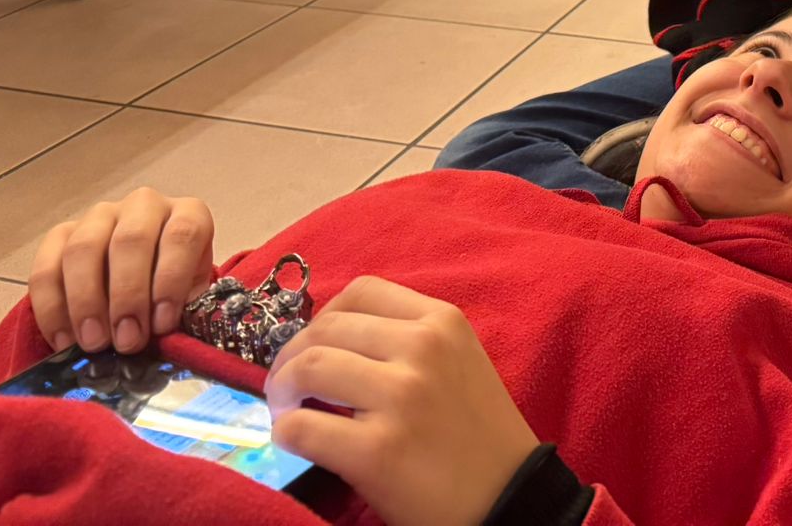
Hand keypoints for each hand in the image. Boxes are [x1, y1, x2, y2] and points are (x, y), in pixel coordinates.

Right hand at [27, 188, 214, 355]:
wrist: (142, 285)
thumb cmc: (173, 293)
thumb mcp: (190, 298)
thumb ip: (184, 310)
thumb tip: (167, 337)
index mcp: (187, 214)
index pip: (182, 235)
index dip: (172, 279)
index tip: (162, 324)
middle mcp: (143, 206)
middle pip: (131, 240)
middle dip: (127, 296)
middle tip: (126, 341)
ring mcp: (99, 217)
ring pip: (84, 248)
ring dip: (86, 301)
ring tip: (94, 343)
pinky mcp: (61, 235)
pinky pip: (46, 266)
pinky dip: (51, 307)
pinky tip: (63, 340)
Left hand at [267, 276, 540, 525]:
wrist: (510, 499)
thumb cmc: (478, 434)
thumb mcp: (457, 362)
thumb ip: (406, 341)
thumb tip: (327, 343)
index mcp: (443, 321)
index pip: (360, 291)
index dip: (323, 318)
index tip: (316, 347)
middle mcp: (422, 348)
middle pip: (325, 328)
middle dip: (291, 356)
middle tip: (288, 387)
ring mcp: (400, 396)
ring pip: (308, 368)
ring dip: (282, 391)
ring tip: (289, 412)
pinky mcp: (378, 450)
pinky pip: (303, 428)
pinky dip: (286, 434)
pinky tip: (296, 443)